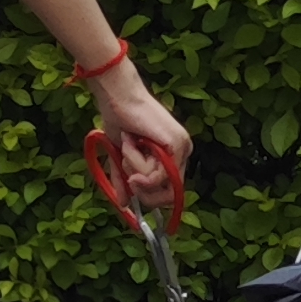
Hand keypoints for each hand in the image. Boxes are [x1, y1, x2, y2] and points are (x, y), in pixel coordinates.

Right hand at [90, 63, 191, 203]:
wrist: (117, 97)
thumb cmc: (119, 120)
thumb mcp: (121, 157)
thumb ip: (124, 180)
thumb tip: (124, 204)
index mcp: (173, 155)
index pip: (170, 191)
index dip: (150, 196)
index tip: (130, 186)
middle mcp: (183, 152)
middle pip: (169, 195)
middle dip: (143, 190)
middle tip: (128, 174)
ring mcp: (182, 148)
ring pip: (159, 185)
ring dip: (135, 168)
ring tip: (128, 144)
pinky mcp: (176, 145)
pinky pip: (158, 175)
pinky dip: (138, 163)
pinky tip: (130, 143)